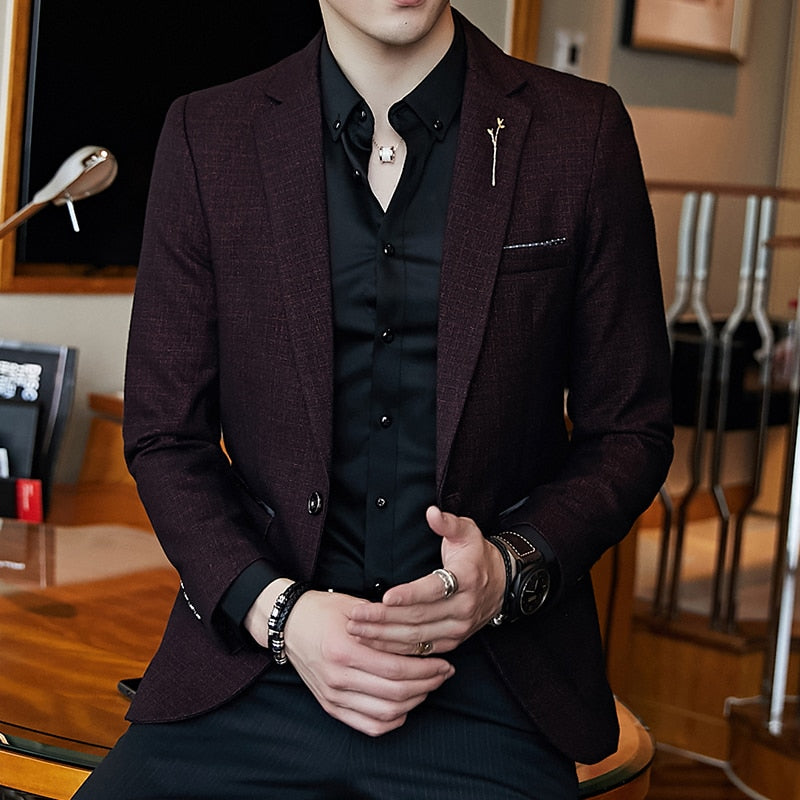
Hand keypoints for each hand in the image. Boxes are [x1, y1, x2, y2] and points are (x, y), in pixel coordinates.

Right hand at [245, 581, 454, 736]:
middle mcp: (338, 677)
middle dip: (427, 685)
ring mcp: (333, 696)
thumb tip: (422, 635)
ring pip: (385, 714)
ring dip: (414, 702)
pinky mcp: (330, 706)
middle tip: (443, 673)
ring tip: (428, 686)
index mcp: (345, 650)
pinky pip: (368, 726)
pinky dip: (392, 721)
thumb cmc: (324, 610)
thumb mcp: (355, 608)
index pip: (396, 670)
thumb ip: (386, 623)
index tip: (444, 662)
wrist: (289, 624)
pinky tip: (406, 705)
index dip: (426, 669)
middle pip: (395, 694)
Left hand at [345, 506, 505, 655]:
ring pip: (417, 636)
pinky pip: (421, 648)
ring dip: (384, 636)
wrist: (502, 584)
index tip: (385, 597)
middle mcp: (463, 607)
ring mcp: (458, 628)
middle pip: (419, 617)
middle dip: (384, 618)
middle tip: (356, 615)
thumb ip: (447, 523)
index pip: (434, 590)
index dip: (410, 594)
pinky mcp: (452, 642)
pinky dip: (395, 648)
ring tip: (357, 629)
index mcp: (466, 579)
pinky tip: (374, 643)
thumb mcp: (466, 532)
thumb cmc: (477, 555)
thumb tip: (431, 512)